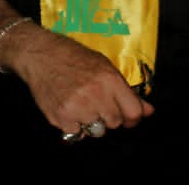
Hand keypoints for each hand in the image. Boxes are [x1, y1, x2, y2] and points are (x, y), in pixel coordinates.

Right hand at [8, 28, 153, 138]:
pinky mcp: (61, 116)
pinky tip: (67, 107)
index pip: (134, 113)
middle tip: (94, 101)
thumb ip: (127, 91)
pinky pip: (77, 134)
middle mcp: (95, 94)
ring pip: (96, 131)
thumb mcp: (104, 66)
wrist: (39, 54)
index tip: (126, 116)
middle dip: (107, 115)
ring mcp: (77, 107)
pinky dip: (73, 125)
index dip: (132, 117)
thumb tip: (149, 111)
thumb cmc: (72, 57)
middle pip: (114, 123)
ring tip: (80, 104)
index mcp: (109, 79)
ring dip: (91, 121)